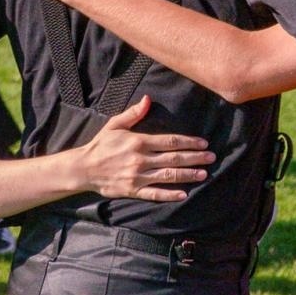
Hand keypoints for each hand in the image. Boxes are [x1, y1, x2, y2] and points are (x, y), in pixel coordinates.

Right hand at [75, 96, 212, 201]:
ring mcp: (138, 176)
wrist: (84, 167)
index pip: (170, 141)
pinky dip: (169, 195)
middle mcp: (141, 159)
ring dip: (188, 175)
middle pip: (174, 158)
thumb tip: (148, 99)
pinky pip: (154, 193)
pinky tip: (183, 194)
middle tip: (211, 158)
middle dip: (195, 158)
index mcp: (139, 141)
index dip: (189, 142)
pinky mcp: (133, 190)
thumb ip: (133, 113)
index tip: (203, 144)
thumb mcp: (115, 124)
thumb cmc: (101, 144)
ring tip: (204, 174)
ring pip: (168, 175)